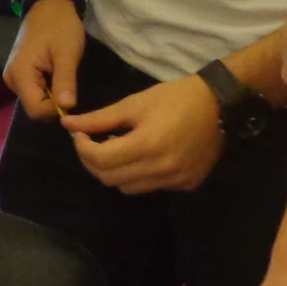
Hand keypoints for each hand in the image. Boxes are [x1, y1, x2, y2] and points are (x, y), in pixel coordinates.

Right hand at [2, 0, 83, 119]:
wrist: (49, 5)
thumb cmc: (60, 26)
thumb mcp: (67, 53)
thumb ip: (65, 81)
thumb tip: (67, 109)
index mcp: (20, 74)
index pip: (36, 110)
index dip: (56, 110)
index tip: (71, 96)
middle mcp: (11, 79)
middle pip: (33, 108)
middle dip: (53, 104)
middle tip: (69, 86)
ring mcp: (13, 77)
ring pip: (34, 101)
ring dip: (51, 96)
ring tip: (63, 77)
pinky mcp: (18, 73)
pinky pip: (33, 91)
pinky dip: (46, 89)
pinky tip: (55, 75)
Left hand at [63, 75, 223, 194]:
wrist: (219, 105)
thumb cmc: (174, 98)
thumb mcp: (134, 103)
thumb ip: (99, 118)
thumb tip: (67, 125)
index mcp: (147, 144)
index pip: (100, 160)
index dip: (82, 148)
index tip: (79, 135)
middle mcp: (161, 168)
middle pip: (110, 179)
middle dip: (93, 162)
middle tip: (92, 143)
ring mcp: (176, 181)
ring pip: (128, 188)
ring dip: (115, 171)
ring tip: (119, 148)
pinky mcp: (186, 185)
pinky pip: (151, 187)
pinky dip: (139, 175)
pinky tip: (143, 156)